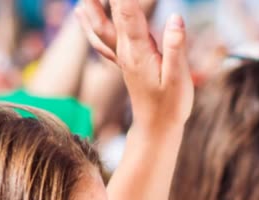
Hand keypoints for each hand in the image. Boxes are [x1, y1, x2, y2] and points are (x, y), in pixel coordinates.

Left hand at [77, 0, 191, 131]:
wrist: (156, 128)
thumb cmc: (170, 105)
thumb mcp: (178, 78)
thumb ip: (175, 47)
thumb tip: (176, 18)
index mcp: (138, 51)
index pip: (129, 12)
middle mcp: (125, 50)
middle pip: (111, 14)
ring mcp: (121, 56)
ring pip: (99, 25)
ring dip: (92, 5)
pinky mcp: (123, 62)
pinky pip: (99, 39)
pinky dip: (87, 23)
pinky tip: (80, 12)